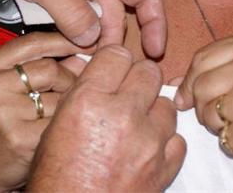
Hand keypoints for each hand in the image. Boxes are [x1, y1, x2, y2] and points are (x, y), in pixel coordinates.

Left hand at [0, 0, 165, 56]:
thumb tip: (92, 42)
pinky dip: (68, 35)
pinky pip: (70, 18)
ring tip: (79, 66)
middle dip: (113, 41)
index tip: (155, 50)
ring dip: (87, 41)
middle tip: (102, 69)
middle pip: (117, 13)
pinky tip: (62, 53)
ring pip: (91, 20)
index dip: (155, 21)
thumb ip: (72, 12)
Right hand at [0, 32, 85, 191]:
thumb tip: (84, 50)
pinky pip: (59, 122)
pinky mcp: (19, 138)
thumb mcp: (10, 86)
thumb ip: (41, 64)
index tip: (87, 43)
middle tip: (68, 93)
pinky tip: (54, 132)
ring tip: (54, 116)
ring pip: (59, 97)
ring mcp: (3, 113)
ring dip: (67, 106)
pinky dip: (63, 126)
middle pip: (51, 69)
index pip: (34, 42)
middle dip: (69, 80)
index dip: (65, 41)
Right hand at [27, 45, 185, 191]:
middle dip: (137, 80)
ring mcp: (149, 142)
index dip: (113, 61)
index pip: (117, 54)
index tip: (111, 70)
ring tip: (134, 126)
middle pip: (148, 71)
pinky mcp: (165, 166)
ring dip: (153, 112)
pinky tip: (146, 149)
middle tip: (125, 95)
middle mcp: (123, 115)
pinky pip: (177, 138)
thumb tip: (101, 71)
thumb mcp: (55, 126)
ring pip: (166, 104)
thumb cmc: (56, 179)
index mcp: (89, 101)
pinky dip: (164, 142)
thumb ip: (82, 93)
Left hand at [175, 33, 232, 170]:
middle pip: (201, 88)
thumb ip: (225, 65)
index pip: (201, 59)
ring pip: (209, 116)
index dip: (190, 80)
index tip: (188, 95)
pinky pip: (226, 140)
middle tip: (225, 113)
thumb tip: (177, 86)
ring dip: (222, 126)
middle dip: (205, 106)